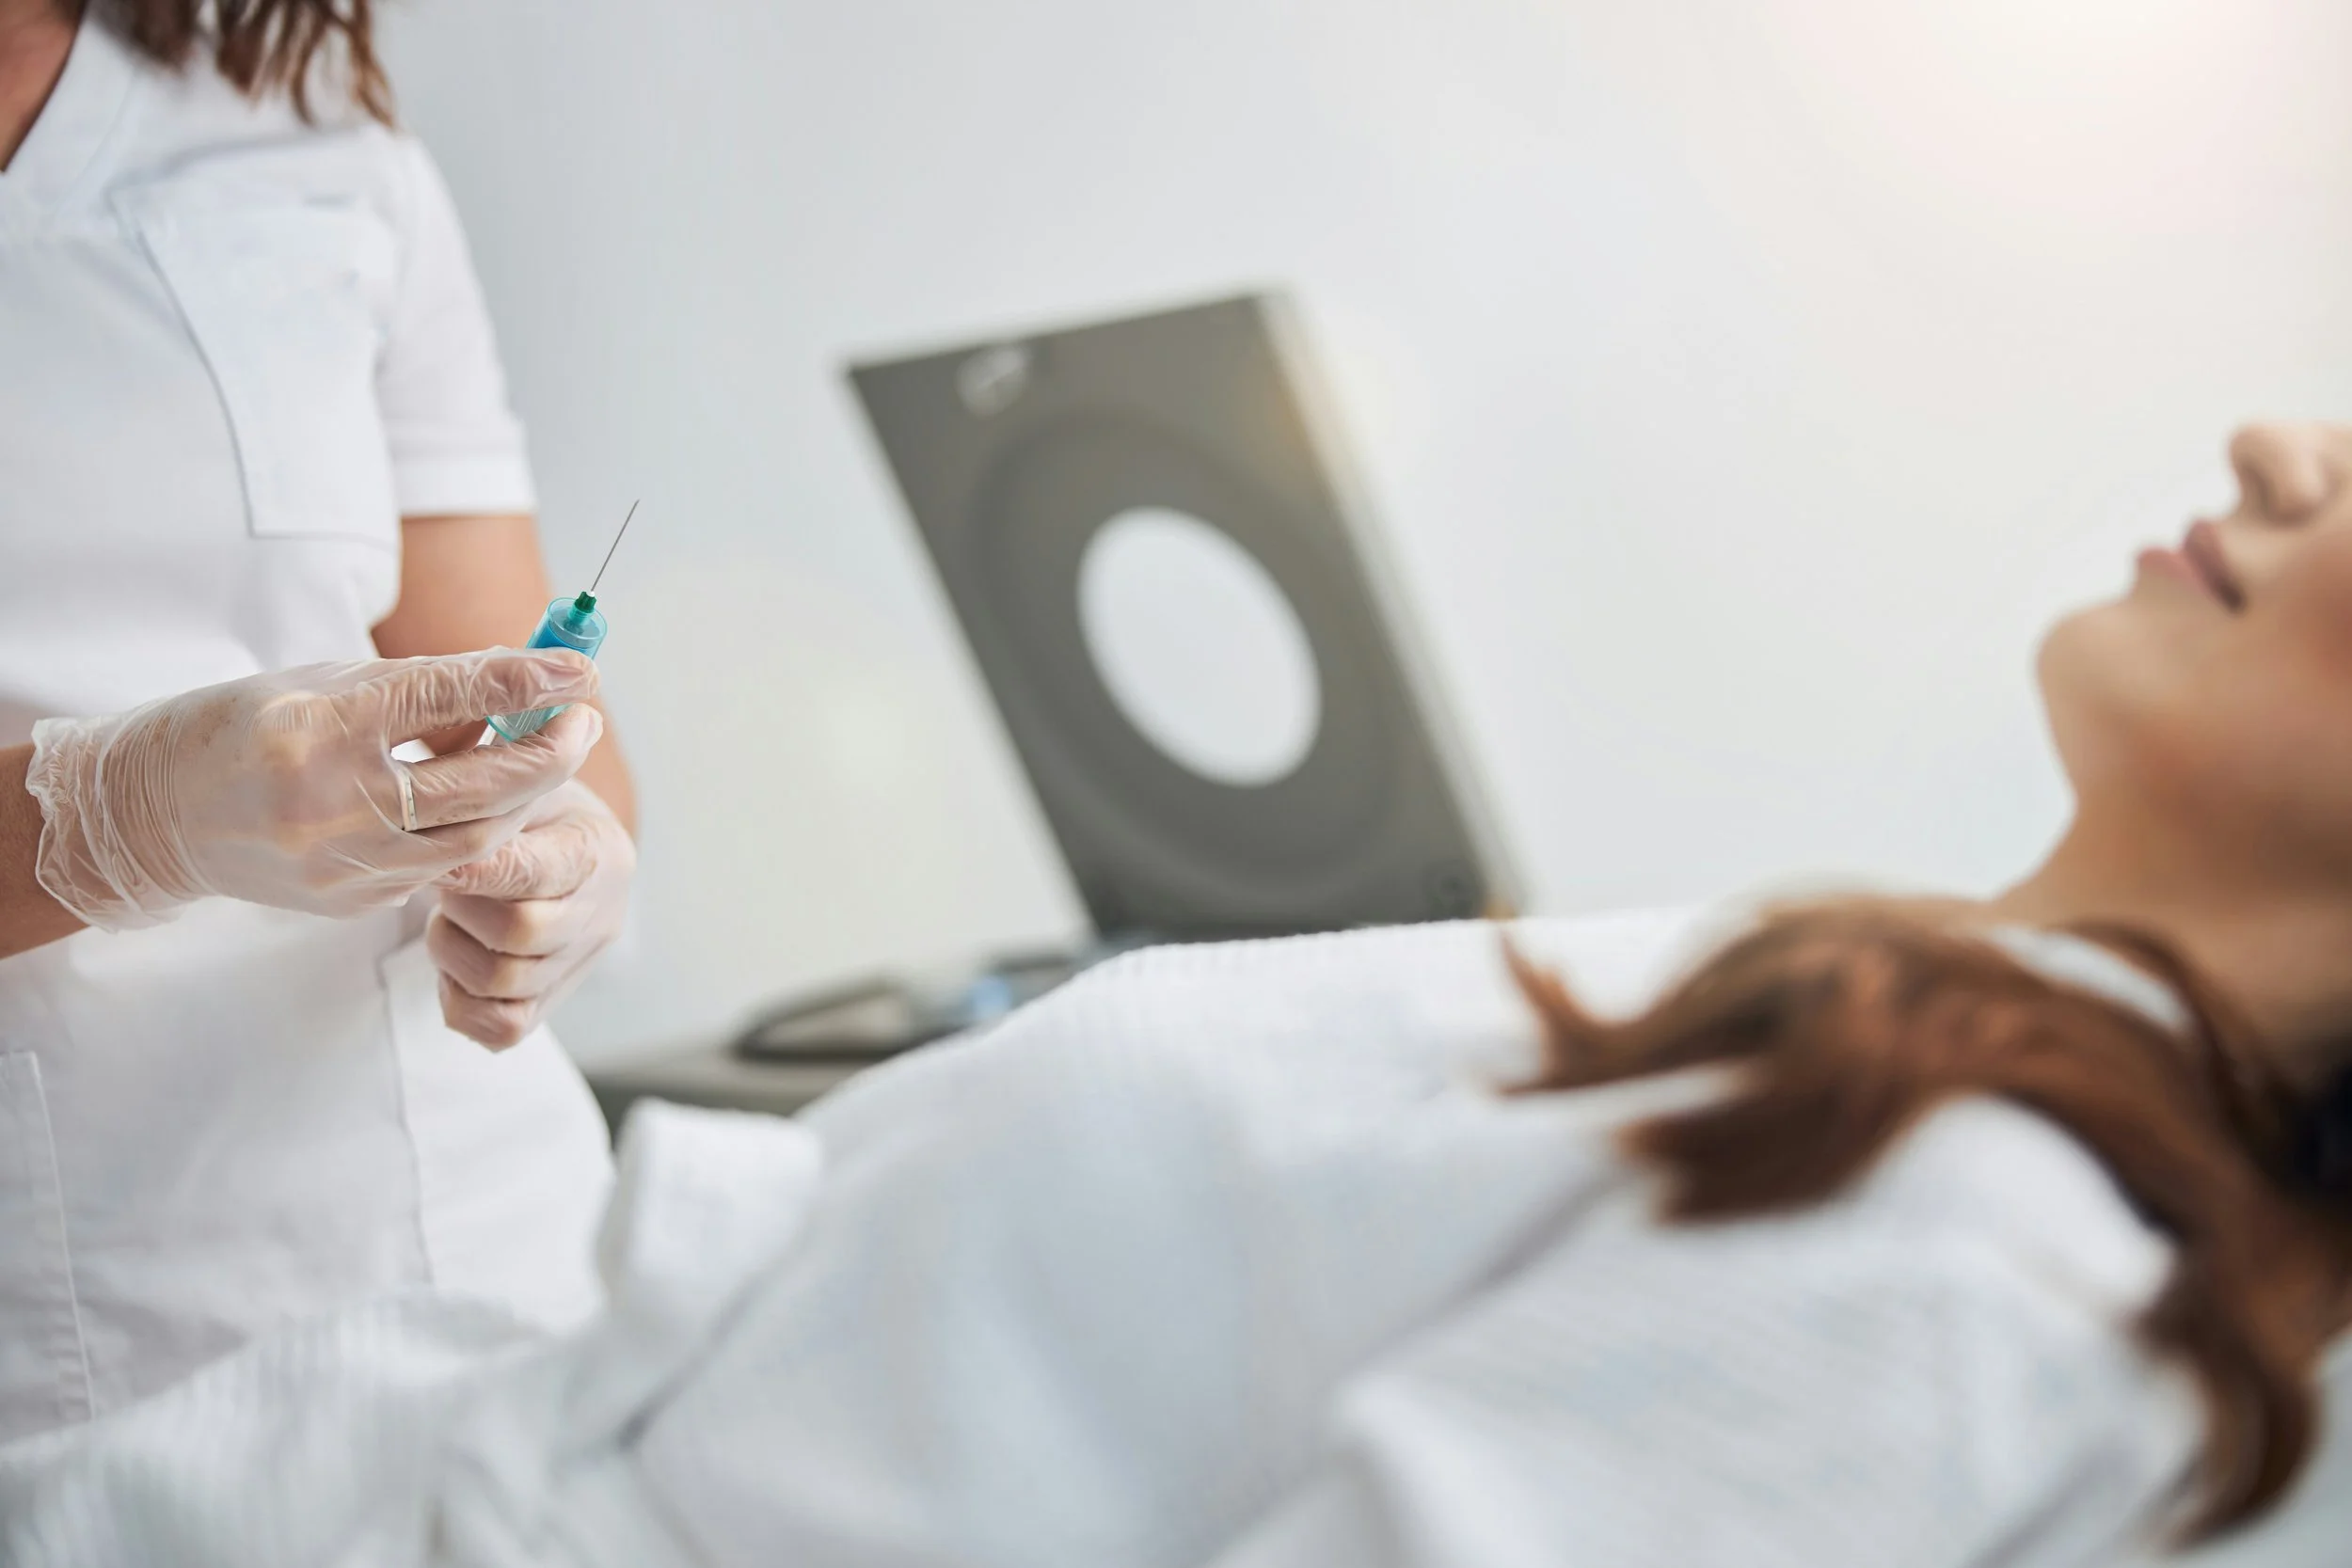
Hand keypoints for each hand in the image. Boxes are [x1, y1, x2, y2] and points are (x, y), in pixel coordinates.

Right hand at [27, 650, 601, 928]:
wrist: (152, 817)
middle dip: (547, 754)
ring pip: (475, 839)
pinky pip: (441, 866)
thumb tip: (518, 681)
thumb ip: (419, 688)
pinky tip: (498, 797)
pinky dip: (481, 829)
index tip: (577, 668)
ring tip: (553, 754)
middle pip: (478, 788)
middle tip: (584, 720)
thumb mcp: (320, 683)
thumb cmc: (238, 729)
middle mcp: (328, 805)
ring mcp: (340, 865)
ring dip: (527, 797)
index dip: (521, 684)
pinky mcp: (349, 901)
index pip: (442, 701)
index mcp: (314, 732)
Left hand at [427, 779, 634, 1048]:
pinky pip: (503, 1029)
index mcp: (598, 851)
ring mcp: (576, 965)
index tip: (437, 861)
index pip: (536, 873)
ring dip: (454, 952)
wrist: (561, 841)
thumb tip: (452, 749)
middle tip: (441, 882)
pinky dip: (463, 1002)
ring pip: (504, 984)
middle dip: (463, 909)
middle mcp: (600, 914)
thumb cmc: (529, 804)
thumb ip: (496, 779)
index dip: (478, 872)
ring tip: (447, 918)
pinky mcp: (550, 1002)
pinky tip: (455, 962)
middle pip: (521, 933)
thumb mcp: (521, 778)